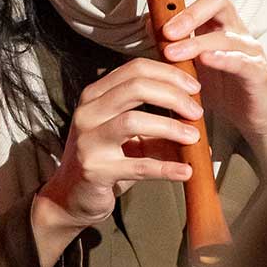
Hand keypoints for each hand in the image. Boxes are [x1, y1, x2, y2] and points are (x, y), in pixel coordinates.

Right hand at [30, 57, 202, 266]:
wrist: (70, 197)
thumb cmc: (104, 160)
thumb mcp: (127, 135)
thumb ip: (155, 121)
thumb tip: (196, 116)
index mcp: (95, 96)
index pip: (135, 69)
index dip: (169, 74)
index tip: (194, 88)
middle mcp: (88, 113)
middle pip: (135, 87)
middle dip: (172, 96)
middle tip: (197, 111)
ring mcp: (88, 142)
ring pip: (133, 121)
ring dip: (170, 127)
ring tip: (193, 137)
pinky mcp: (95, 171)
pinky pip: (137, 166)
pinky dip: (166, 168)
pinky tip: (186, 171)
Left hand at [160, 0, 266, 172]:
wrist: (252, 115)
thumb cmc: (222, 85)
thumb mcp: (191, 60)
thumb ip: (174, 41)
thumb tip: (150, 21)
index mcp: (219, 21)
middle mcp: (236, 28)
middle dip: (191, 10)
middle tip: (167, 30)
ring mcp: (249, 49)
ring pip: (226, 33)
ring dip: (196, 42)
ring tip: (172, 53)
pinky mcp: (258, 72)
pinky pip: (242, 61)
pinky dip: (223, 58)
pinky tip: (206, 60)